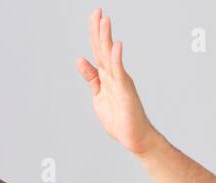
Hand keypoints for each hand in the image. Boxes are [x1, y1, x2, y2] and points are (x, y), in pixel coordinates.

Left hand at [76, 8, 160, 155]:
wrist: (135, 138)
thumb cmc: (120, 119)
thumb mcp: (98, 96)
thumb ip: (91, 78)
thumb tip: (80, 59)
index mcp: (106, 76)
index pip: (98, 51)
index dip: (94, 34)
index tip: (94, 16)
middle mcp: (114, 75)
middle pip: (103, 49)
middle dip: (99, 29)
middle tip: (97, 11)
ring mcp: (120, 82)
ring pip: (110, 56)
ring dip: (106, 38)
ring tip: (105, 20)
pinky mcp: (126, 92)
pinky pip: (119, 72)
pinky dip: (117, 59)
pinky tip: (116, 46)